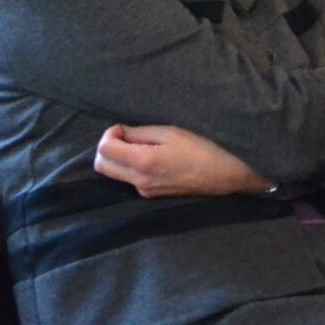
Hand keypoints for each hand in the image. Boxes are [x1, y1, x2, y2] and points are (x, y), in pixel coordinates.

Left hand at [94, 124, 271, 197]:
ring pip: (114, 173)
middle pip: (101, 166)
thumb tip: (120, 133)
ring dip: (119, 157)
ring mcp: (143, 191)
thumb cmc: (201, 150)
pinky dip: (132, 166)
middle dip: (107, 148)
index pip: (104, 150)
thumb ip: (141, 133)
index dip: (110, 134)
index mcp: (142, 162)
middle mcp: (138, 181)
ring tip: (143, 146)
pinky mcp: (151, 195)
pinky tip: (153, 158)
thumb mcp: (172, 133)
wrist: (223, 178)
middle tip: (126, 137)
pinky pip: (129, 179)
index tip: (125, 128)